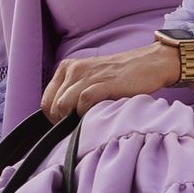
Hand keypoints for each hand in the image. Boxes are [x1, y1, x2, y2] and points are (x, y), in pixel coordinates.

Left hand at [41, 43, 178, 120]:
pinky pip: (83, 102)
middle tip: (78, 127)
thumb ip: (73, 94)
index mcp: (67, 68)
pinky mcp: (103, 83)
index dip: (53, 119)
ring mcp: (87, 75)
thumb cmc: (118, 78)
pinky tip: (96, 115)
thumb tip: (60, 121)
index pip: (46, 101)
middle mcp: (74, 69)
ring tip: (87, 122)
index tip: (66, 126)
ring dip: (72, 120)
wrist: (147, 64)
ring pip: (64, 105)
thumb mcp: (89, 80)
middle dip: (62, 122)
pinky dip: (86, 114)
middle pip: (53, 106)